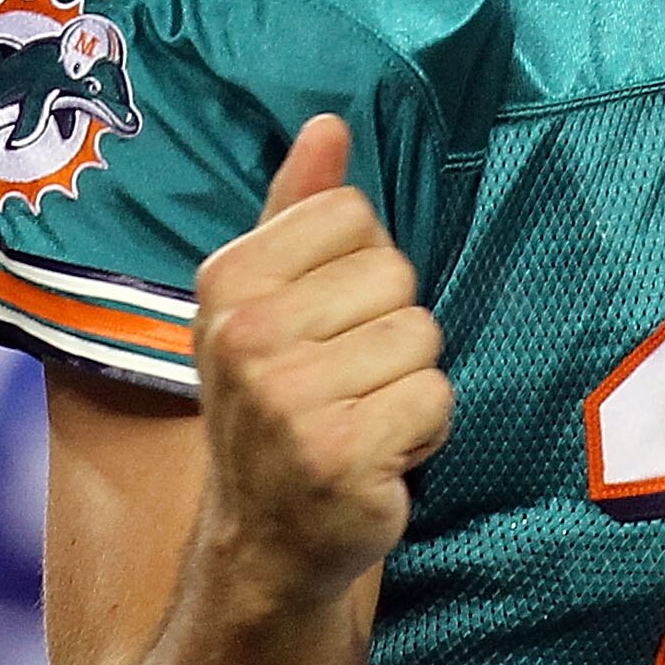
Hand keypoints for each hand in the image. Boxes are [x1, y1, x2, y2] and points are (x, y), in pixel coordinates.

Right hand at [193, 115, 451, 600]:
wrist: (266, 540)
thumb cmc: (279, 405)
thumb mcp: (268, 303)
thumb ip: (298, 210)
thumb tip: (328, 123)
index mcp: (229, 282)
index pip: (354, 215)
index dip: (360, 270)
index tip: (324, 324)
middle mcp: (246, 335)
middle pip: (396, 275)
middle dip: (391, 330)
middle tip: (344, 383)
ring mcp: (290, 398)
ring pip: (423, 337)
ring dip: (410, 384)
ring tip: (360, 418)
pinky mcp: (341, 453)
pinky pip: (436, 397)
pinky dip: (424, 430)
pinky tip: (378, 456)